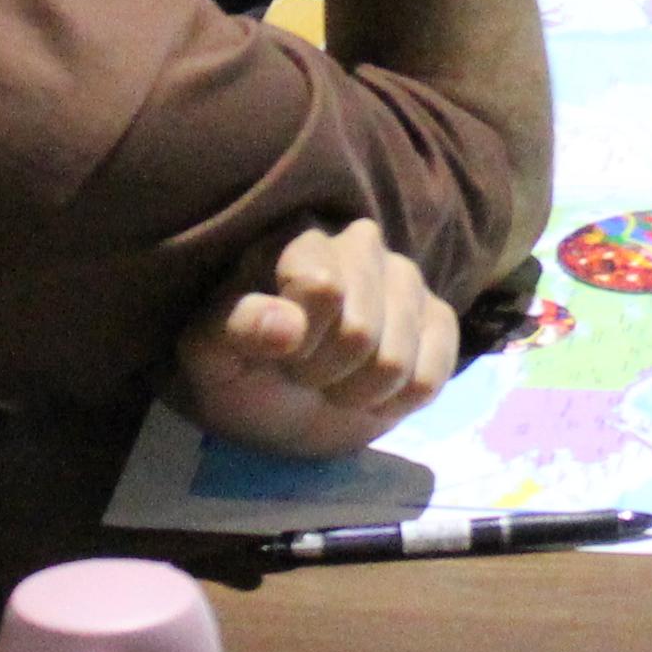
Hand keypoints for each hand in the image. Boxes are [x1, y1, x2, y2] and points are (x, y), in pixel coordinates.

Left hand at [175, 219, 463, 458]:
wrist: (285, 410)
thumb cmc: (244, 372)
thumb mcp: (212, 356)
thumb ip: (238, 328)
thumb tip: (288, 327)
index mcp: (301, 241)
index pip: (321, 287)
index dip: (298, 343)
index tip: (278, 354)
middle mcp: (361, 245)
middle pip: (359, 332)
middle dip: (325, 372)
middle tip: (306, 375)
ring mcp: (407, 280)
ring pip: (394, 360)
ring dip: (357, 392)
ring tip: (337, 382)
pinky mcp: (439, 320)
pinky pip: (430, 376)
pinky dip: (395, 402)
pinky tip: (373, 391)